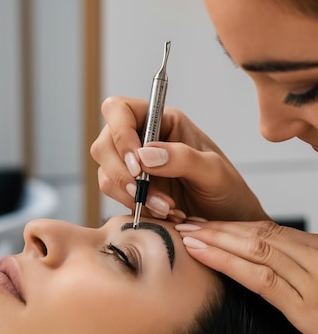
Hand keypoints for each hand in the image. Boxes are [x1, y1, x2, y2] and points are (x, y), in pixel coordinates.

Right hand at [91, 96, 268, 220]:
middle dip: (121, 171)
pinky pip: (115, 196)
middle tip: (143, 192)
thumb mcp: (215, 173)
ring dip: (130, 194)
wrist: (229, 224)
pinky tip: (162, 214)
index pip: (120, 109)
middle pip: (105, 143)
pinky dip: (134, 207)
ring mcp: (134, 166)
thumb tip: (144, 155)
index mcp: (163, 121)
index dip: (120, 132)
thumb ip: (182, 159)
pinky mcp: (131, 191)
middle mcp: (143, 139)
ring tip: (166, 208)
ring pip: (106, 172)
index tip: (136, 162)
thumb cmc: (228, 192)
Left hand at [176, 219, 317, 333]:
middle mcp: (316, 259)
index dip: (233, 225)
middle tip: (186, 223)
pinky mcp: (306, 311)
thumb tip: (261, 255)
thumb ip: (299, 266)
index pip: (268, 231)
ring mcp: (313, 283)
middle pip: (259, 236)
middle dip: (218, 228)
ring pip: (257, 250)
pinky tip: (204, 255)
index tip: (205, 222)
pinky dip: (228, 262)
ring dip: (216, 239)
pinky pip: (262, 279)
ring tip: (187, 235)